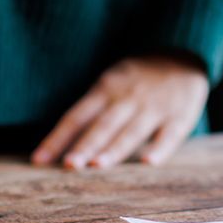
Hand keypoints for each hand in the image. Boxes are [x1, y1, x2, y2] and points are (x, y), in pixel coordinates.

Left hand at [30, 55, 208, 168]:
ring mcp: (155, 107)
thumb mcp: (111, 83)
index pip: (76, 117)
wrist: (184, 56)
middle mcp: (128, 98)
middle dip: (85, 145)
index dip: (58, 138)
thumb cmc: (137, 78)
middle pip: (102, 125)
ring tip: (98, 165)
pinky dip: (159, 148)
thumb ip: (90, 111)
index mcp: (106, 89)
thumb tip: (60, 145)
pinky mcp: (180, 115)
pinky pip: (169, 134)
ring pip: (131, 130)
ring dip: (114, 149)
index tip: (39, 161)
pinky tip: (148, 162)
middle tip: (69, 165)